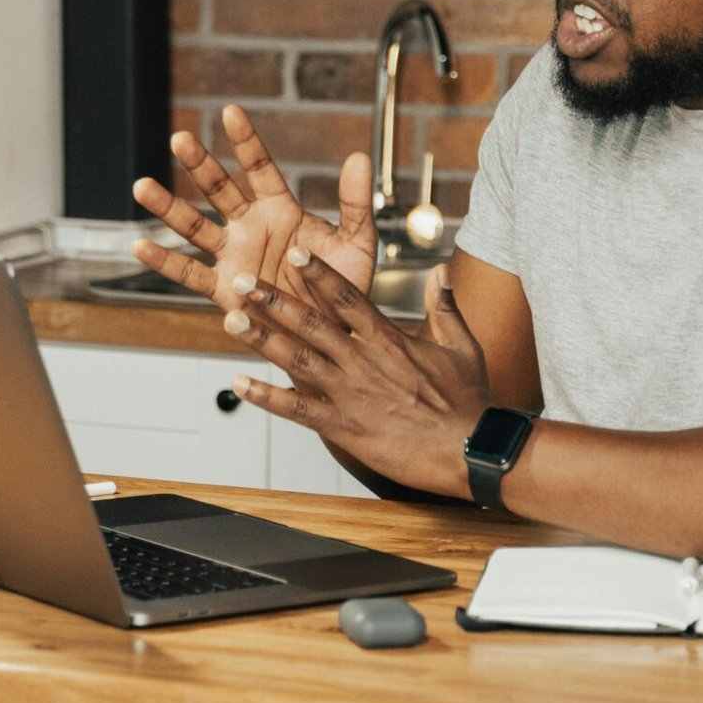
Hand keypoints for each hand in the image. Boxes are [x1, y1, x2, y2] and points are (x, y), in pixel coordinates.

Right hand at [131, 105, 375, 315]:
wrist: (332, 334)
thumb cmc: (343, 289)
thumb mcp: (357, 242)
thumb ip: (355, 202)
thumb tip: (360, 156)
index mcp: (281, 210)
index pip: (259, 168)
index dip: (245, 141)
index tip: (231, 111)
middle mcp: (251, 228)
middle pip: (219, 190)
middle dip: (199, 164)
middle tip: (181, 138)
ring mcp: (233, 257)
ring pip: (195, 227)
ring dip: (168, 208)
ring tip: (142, 185)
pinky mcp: (223, 289)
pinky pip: (189, 273)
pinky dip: (164, 262)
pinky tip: (140, 246)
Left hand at [224, 250, 491, 500]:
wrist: (471, 448)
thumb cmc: (469, 401)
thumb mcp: (462, 345)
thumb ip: (445, 306)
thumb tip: (441, 272)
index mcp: (389, 338)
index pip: (347, 297)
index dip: (318, 273)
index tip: (294, 254)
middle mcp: (364, 360)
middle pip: (311, 322)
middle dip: (273, 299)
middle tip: (242, 281)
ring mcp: (351, 393)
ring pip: (297, 359)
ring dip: (262, 338)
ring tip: (231, 318)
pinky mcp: (345, 427)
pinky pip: (298, 409)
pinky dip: (267, 396)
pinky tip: (240, 384)